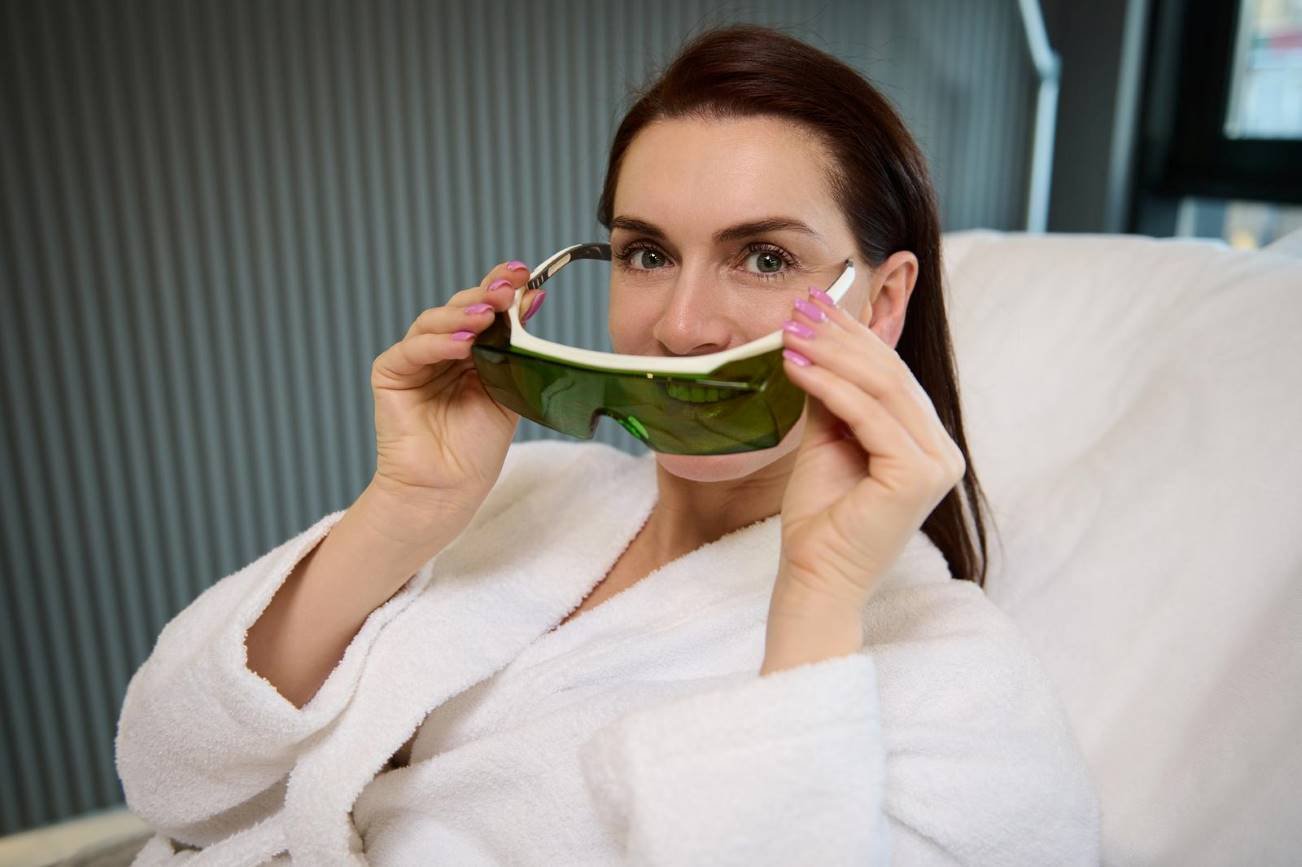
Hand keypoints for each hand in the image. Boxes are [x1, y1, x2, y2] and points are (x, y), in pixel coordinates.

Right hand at [369, 259, 545, 522]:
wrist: (450, 487)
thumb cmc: (477, 445)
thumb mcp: (508, 388)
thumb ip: (517, 346)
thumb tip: (535, 297)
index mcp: (471, 349)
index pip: (483, 308)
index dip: (499, 287)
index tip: (522, 273)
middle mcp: (441, 348)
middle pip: (460, 309)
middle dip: (485, 296)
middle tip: (507, 290)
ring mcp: (415, 359)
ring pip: (434, 323)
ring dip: (462, 316)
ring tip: (487, 315)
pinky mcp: (390, 373)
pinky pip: (412, 350)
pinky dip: (436, 344)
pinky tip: (461, 344)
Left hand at [771, 285, 966, 617]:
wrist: (815, 575)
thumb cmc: (820, 516)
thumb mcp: (827, 439)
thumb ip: (833, 394)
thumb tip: (819, 338)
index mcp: (927, 442)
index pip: (892, 374)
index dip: (852, 334)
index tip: (813, 304)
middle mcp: (942, 451)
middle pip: (889, 374)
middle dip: (840, 335)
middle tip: (799, 307)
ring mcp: (936, 464)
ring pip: (881, 388)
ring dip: (830, 353)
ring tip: (790, 331)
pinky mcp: (918, 476)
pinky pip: (868, 415)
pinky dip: (828, 386)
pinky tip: (794, 366)